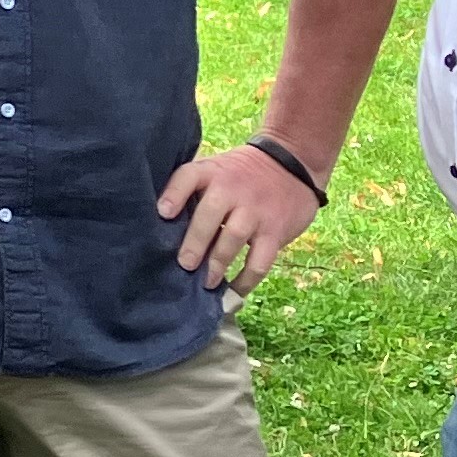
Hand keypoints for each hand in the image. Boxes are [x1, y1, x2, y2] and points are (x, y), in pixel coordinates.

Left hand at [157, 141, 319, 299]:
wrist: (294, 166)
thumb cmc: (242, 175)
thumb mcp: (217, 171)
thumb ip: (195, 191)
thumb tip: (164, 225)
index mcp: (211, 172)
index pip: (188, 176)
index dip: (174, 194)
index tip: (162, 213)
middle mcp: (231, 189)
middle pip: (210, 213)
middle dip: (195, 241)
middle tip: (184, 264)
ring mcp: (255, 210)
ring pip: (233, 237)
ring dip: (217, 263)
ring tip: (206, 282)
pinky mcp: (275, 231)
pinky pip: (260, 259)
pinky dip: (247, 279)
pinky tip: (235, 290)